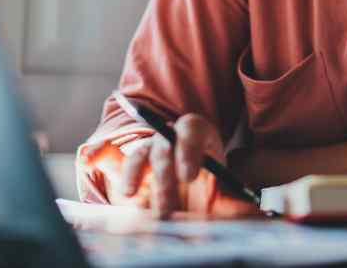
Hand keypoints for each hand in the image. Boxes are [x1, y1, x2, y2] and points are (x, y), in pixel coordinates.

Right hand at [77, 114, 257, 217]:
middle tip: (167, 208)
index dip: (189, 150)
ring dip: (135, 175)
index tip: (190, 176)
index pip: (191, 130)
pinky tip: (92, 163)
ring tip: (133, 197)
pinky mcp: (132, 169)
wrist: (198, 191)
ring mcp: (149, 151)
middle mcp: (170, 138)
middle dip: (164, 177)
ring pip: (139, 154)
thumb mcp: (229, 194)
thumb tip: (254, 216)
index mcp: (199, 135)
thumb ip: (237, 202)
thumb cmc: (214, 188)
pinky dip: (100, 158)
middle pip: (163, 147)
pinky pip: (115, 163)